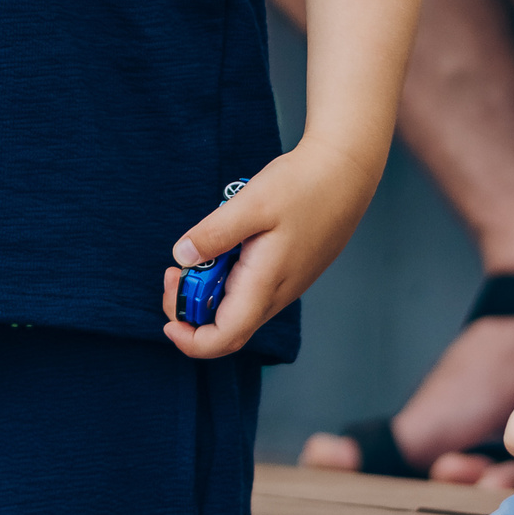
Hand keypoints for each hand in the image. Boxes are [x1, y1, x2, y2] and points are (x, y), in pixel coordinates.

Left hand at [157, 137, 382, 358]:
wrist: (345, 173)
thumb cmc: (303, 186)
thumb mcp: (251, 203)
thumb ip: (214, 233)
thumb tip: (181, 256)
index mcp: (265, 284)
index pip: (224, 338)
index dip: (191, 341)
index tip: (169, 320)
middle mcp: (276, 294)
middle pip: (226, 327)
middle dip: (191, 309)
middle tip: (175, 271)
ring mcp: (284, 285)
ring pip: (237, 308)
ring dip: (208, 290)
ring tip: (199, 249)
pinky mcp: (287, 272)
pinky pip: (249, 290)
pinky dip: (226, 277)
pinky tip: (225, 244)